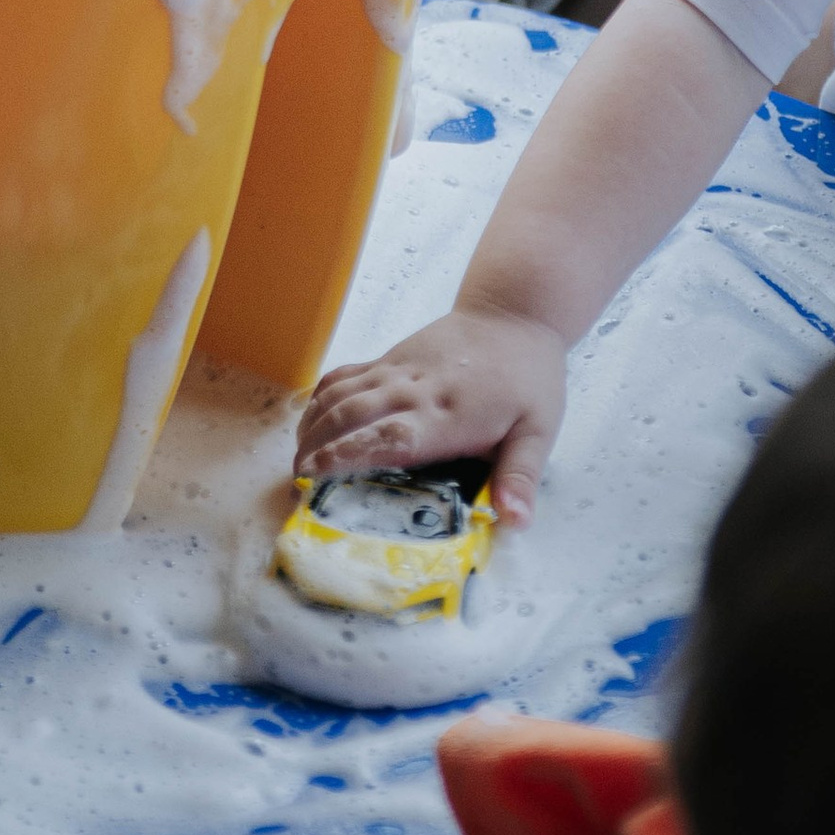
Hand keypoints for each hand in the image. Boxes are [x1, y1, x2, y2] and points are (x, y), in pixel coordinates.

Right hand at [294, 308, 567, 527]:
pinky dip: (323, 394)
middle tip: (296, 479)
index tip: (317, 475)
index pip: (390, 437)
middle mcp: (414, 390)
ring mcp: (398, 369)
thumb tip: (514, 522)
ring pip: (344, 393)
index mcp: (448, 415)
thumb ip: (521, 476)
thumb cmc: (529, 379)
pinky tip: (310, 417)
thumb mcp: (538, 432)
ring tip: (296, 456)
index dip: (349, 455)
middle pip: (355, 415)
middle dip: (319, 446)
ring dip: (315, 422)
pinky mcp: (391, 356)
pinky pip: (348, 373)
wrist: (513, 313)